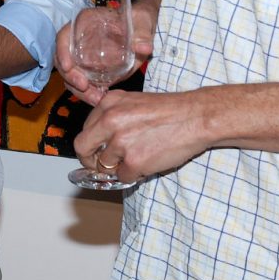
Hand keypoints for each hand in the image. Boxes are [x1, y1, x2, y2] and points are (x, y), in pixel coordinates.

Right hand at [56, 2, 156, 105]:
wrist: (142, 32)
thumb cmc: (138, 21)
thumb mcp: (141, 23)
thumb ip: (142, 35)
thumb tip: (144, 47)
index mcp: (85, 23)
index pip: (65, 36)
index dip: (62, 51)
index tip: (68, 66)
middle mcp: (79, 40)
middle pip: (64, 59)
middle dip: (70, 75)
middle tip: (83, 86)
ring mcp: (83, 57)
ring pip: (71, 75)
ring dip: (79, 89)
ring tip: (96, 98)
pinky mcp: (91, 71)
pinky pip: (83, 84)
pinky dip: (88, 94)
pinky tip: (100, 99)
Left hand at [75, 89, 212, 182]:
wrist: (195, 117)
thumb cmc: (169, 111)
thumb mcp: (133, 102)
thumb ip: (112, 116)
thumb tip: (98, 140)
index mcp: (108, 103)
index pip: (85, 130)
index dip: (91, 144)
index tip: (96, 151)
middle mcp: (110, 120)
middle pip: (83, 148)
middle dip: (89, 161)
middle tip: (99, 166)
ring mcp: (120, 142)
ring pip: (104, 166)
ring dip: (118, 168)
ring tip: (137, 159)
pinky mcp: (134, 161)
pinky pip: (123, 177)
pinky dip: (133, 175)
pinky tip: (147, 164)